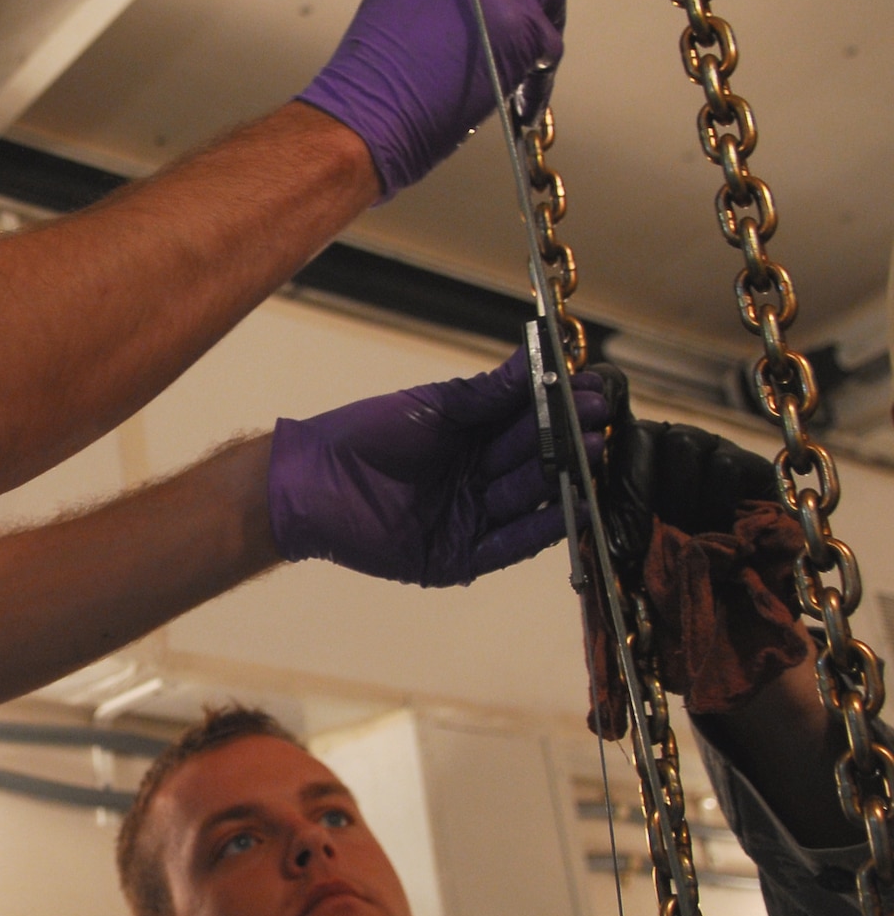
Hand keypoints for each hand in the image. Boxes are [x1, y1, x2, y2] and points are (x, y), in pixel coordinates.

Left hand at [268, 347, 606, 586]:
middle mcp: (478, 480)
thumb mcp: (433, 407)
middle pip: (535, 461)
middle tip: (602, 424)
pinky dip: (538, 530)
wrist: (313, 482)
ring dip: (562, 481)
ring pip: (527, 501)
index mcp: (473, 439)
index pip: (529, 424)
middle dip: (569, 442)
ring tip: (592, 454)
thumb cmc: (365, 435)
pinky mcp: (458, 558)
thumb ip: (488, 392)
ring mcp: (471, 519)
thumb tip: (539, 357)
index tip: (598, 392)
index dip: (562, 410)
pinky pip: (507, 545)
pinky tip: (567, 511)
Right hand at [297, 0, 567, 197]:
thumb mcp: (395, 10)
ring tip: (529, 55)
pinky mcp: (523, 25)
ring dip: (543, 16)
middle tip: (527, 11)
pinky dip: (538, 75)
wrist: (365, 115)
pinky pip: (550, 45)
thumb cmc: (368, 84)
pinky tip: (520, 97)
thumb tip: (472, 9)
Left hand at [590, 362, 779, 585]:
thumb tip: (573, 490)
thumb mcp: (613, 539)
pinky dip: (713, 504)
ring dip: (673, 500)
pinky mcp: (749, 464)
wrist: (724, 594)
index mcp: (623, 449)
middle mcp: (664, 438)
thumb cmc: (658, 566)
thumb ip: (592, 509)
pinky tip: (714, 530)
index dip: (600, 391)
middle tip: (627, 540)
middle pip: (642, 433)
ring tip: (674, 539)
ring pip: (683, 445)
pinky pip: (724, 467)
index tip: (591, 411)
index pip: (609, 392)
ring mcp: (708, 446)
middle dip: (631, 487)